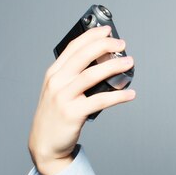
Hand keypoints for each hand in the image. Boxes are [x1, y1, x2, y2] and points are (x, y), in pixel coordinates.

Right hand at [28, 25, 135, 169]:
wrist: (45, 143)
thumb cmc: (56, 117)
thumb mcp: (59, 92)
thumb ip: (74, 78)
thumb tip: (103, 66)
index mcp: (53, 74)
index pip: (73, 48)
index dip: (91, 36)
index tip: (107, 31)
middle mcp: (57, 82)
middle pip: (83, 56)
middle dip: (104, 46)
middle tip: (122, 44)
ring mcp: (64, 97)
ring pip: (92, 75)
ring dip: (113, 67)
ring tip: (129, 62)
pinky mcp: (73, 113)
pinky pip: (100, 101)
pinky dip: (117, 96)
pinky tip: (130, 94)